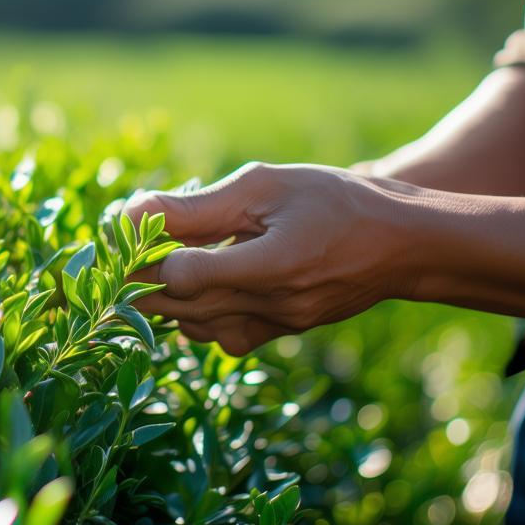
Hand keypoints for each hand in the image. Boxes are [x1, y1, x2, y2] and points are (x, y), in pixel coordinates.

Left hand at [124, 162, 416, 355]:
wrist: (403, 244)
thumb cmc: (336, 201)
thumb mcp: (267, 186)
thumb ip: (197, 206)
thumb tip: (131, 212)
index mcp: (272, 265)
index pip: (182, 276)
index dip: (147, 254)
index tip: (131, 229)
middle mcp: (272, 306)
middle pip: (178, 306)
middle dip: (141, 279)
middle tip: (120, 251)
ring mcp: (277, 326)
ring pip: (194, 326)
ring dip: (166, 298)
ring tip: (154, 262)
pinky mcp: (281, 333)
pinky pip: (221, 338)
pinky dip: (198, 316)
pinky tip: (199, 285)